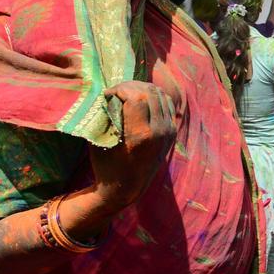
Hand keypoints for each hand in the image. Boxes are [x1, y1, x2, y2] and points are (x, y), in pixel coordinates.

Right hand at [89, 81, 177, 212]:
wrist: (127, 188)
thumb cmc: (106, 165)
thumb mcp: (101, 140)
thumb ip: (109, 115)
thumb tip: (111, 92)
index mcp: (141, 134)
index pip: (137, 96)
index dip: (120, 89)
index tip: (108, 94)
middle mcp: (160, 131)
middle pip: (150, 92)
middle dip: (130, 86)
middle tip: (116, 91)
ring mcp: (169, 131)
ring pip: (161, 95)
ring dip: (142, 89)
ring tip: (126, 93)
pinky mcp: (172, 131)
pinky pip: (167, 104)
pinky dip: (154, 97)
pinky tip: (140, 100)